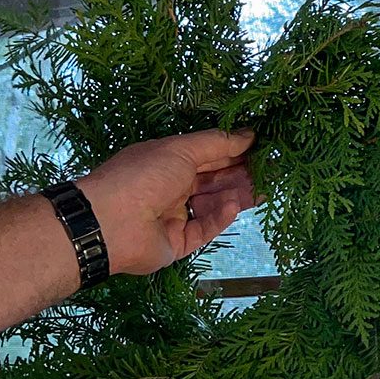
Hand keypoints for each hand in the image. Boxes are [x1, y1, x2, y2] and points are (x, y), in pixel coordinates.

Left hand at [77, 129, 256, 275]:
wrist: (112, 221)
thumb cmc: (144, 175)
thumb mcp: (181, 149)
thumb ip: (217, 143)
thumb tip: (248, 134)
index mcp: (166, 162)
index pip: (206, 156)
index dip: (232, 152)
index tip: (260, 149)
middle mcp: (170, 188)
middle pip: (211, 182)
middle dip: (238, 175)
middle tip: (267, 172)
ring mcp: (173, 217)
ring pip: (211, 206)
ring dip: (234, 196)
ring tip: (260, 190)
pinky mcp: (177, 244)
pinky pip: (204, 229)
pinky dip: (219, 217)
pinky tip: (233, 206)